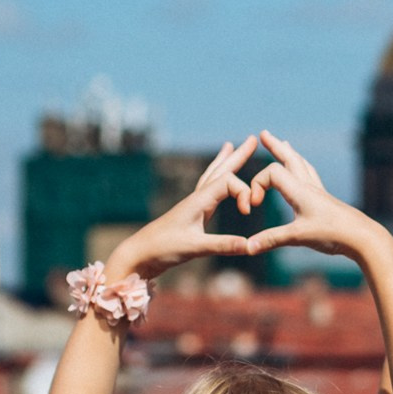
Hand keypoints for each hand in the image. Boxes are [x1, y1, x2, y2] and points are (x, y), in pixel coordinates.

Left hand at [101, 136, 263, 280]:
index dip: (245, 192)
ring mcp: (193, 205)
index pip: (229, 182)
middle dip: (238, 156)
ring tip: (230, 147)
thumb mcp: (195, 248)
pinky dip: (216, 181)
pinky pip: (208, 191)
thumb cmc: (162, 248)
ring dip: (225, 162)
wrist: (139, 254)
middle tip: (253, 139)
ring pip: (212, 177)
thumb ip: (223, 245)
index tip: (248, 212)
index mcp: (198, 200)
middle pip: (220, 170)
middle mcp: (197, 198)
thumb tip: (250, 245)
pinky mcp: (191, 215)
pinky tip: (218, 183)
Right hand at [240, 131, 392, 262]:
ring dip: (290, 154)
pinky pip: (311, 177)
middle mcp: (309, 187)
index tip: (253, 206)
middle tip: (263, 133)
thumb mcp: (299, 237)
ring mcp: (319, 193)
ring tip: (285, 143)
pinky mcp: (326, 201)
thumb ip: (271, 240)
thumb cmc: (333, 234)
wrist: (363, 238)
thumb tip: (247, 247)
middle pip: (290, 159)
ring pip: (302, 166)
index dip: (256, 185)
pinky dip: (303, 169)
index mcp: (300, 191)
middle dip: (275, 147)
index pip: (272, 172)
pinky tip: (305, 173)